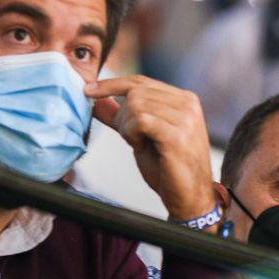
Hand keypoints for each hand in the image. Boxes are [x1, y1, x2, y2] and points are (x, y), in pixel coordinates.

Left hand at [86, 76, 215, 222]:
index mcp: (183, 99)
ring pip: (136, 104)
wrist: (189, 198)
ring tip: (137, 143)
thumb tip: (97, 100)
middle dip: (121, 115)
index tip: (89, 90)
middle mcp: (187, 103)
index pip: (141, 81)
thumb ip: (122, 116)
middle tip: (128, 137)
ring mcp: (185, 117)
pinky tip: (139, 146)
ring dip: (127, 127)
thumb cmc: (168, 170)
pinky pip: (140, 120)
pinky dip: (132, 134)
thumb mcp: (141, 137)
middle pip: (136, 91)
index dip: (112, 84)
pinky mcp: (177, 134)